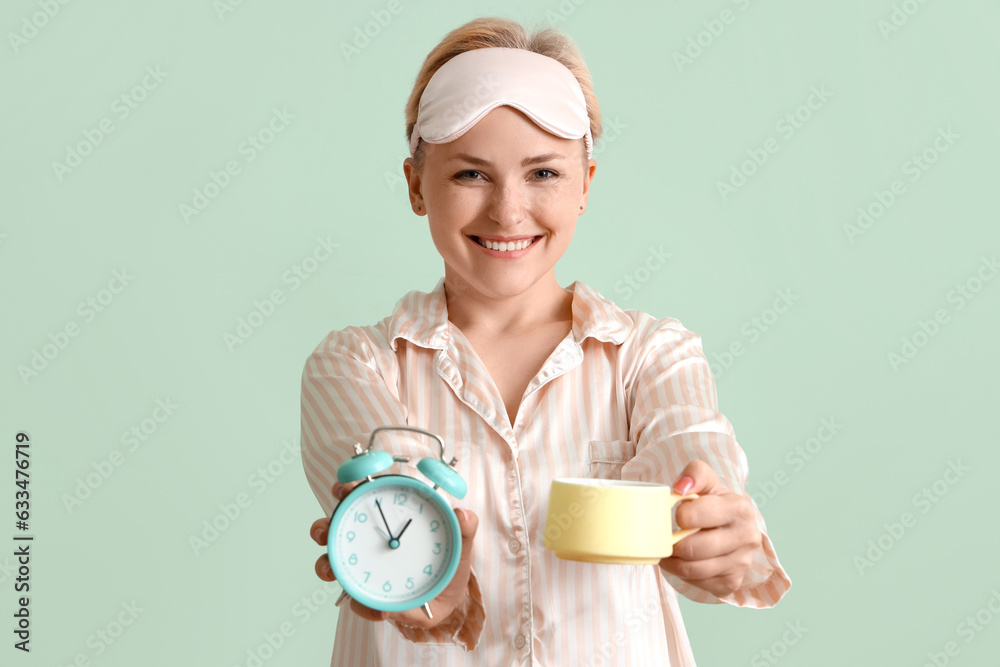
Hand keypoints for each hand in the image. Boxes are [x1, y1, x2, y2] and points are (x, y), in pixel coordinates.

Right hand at [309, 480, 479, 628]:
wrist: (447, 602)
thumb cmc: (448, 565)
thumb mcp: (461, 545)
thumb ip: (465, 528)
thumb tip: (463, 513)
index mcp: (387, 519)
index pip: (360, 498)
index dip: (346, 489)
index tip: (343, 489)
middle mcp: (366, 541)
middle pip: (333, 527)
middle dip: (323, 526)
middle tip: (327, 530)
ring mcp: (360, 568)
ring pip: (329, 563)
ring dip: (325, 566)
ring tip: (333, 570)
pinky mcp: (364, 596)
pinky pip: (354, 601)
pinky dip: (364, 606)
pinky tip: (381, 611)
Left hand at [658, 460, 761, 597]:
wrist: (733, 525)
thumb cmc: (714, 501)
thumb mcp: (706, 480)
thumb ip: (694, 474)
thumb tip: (680, 487)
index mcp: (739, 508)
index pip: (695, 516)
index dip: (679, 516)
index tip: (677, 514)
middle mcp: (747, 537)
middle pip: (692, 548)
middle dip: (672, 544)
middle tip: (665, 538)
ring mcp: (742, 562)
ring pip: (693, 570)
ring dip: (673, 562)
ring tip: (668, 551)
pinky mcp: (733, 582)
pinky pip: (699, 584)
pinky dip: (684, 575)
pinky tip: (683, 562)